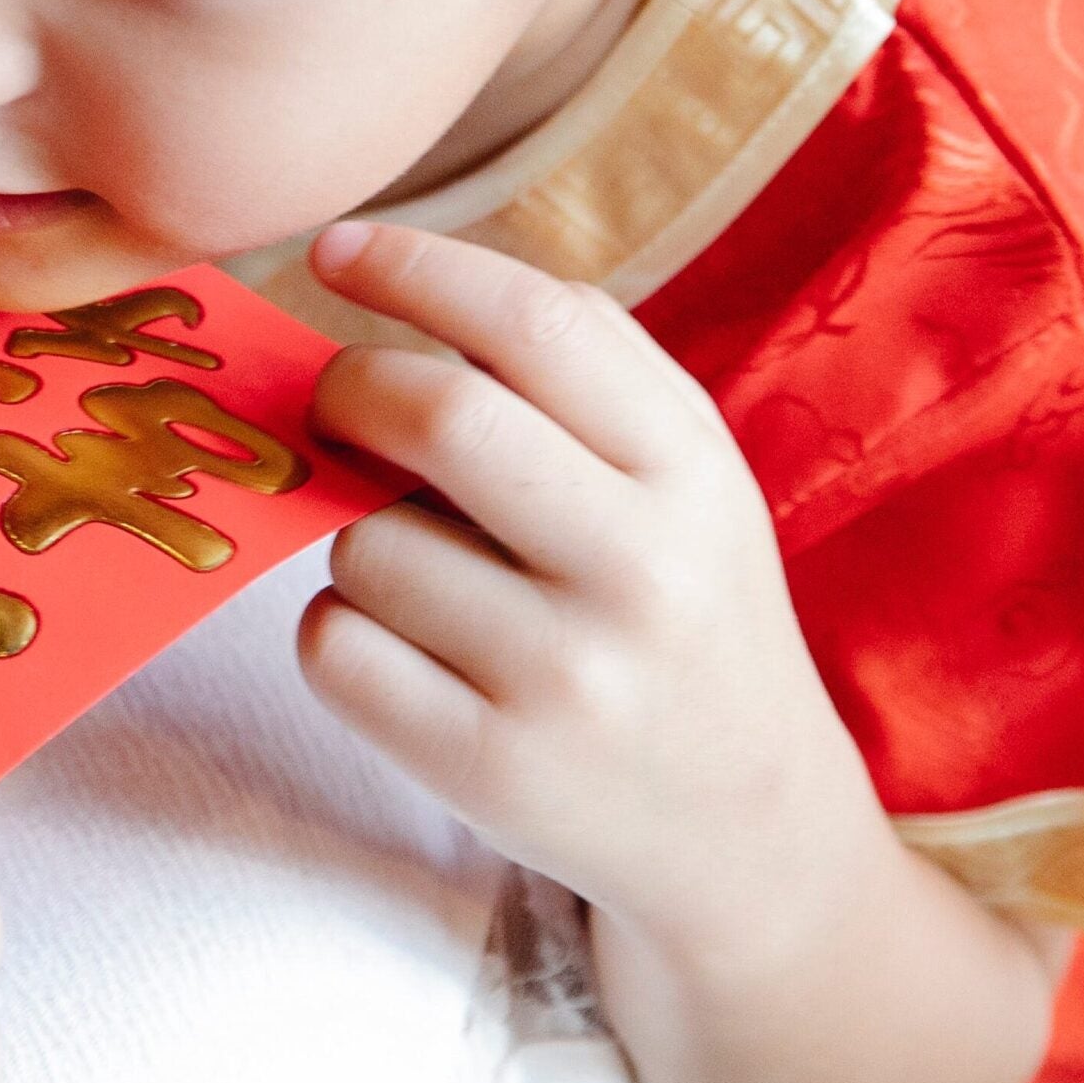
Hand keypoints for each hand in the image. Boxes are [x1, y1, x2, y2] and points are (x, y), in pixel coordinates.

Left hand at [296, 221, 874, 957]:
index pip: (535, 321)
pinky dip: (338, 630)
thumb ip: (571, 361)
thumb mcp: (682, 471)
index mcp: (690, 467)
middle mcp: (642, 570)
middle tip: (332, 402)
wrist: (751, 832)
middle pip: (437, 414)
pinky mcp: (491, 771)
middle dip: (346, 388)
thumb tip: (397, 276)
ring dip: (354, 534)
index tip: (334, 249)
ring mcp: (567, 679)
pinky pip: (335, 648)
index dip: (414, 267)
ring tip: (422, 569)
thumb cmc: (678, 603)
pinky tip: (405, 648)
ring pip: (367, 542)